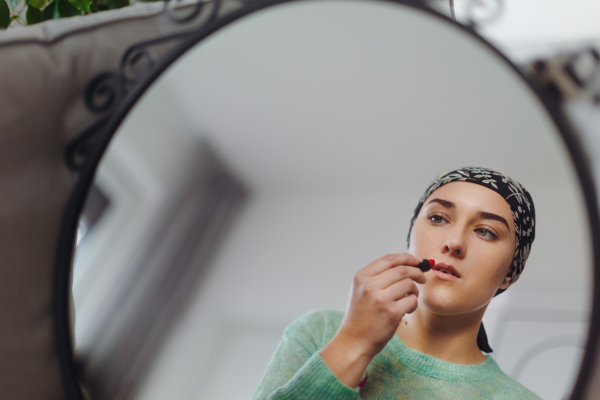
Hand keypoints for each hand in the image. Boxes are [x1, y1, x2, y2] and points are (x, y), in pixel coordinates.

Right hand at [320, 253, 426, 387]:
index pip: (389, 259)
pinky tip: (406, 310)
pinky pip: (412, 300)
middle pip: (402, 269)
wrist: (354, 340)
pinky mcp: (392, 312)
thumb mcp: (362, 290)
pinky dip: (413, 304)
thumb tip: (410, 265)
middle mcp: (370, 285)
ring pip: (409, 284)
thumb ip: (380, 276)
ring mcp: (381, 298)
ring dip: (414, 290)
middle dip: (417, 272)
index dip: (406, 257)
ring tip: (409, 299)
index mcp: (362, 277)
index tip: (417, 261)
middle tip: (423, 278)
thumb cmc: (361, 316)